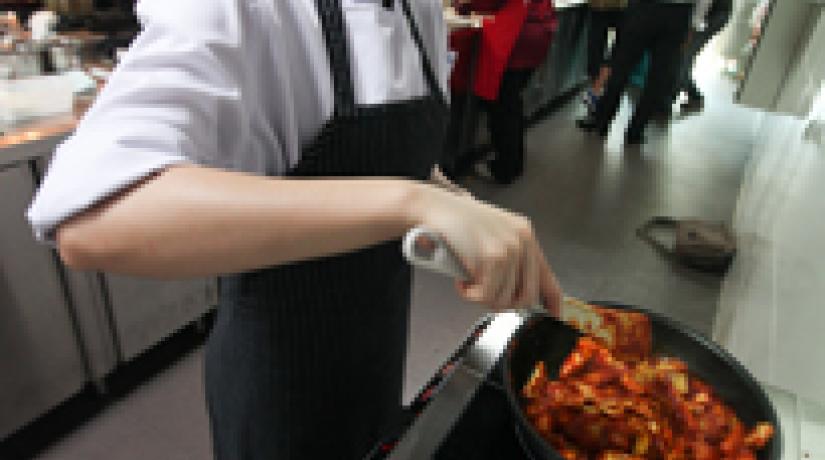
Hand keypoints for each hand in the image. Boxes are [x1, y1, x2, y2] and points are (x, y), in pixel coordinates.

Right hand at [411, 185, 561, 313]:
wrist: (434, 209)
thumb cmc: (456, 224)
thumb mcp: (493, 237)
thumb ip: (510, 260)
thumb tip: (517, 296)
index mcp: (526, 236)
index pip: (549, 281)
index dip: (552, 306)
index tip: (553, 320)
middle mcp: (523, 241)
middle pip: (526, 297)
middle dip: (502, 304)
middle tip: (483, 294)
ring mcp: (511, 249)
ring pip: (504, 300)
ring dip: (481, 298)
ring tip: (468, 281)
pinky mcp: (494, 257)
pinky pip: (487, 295)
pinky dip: (470, 295)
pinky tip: (461, 281)